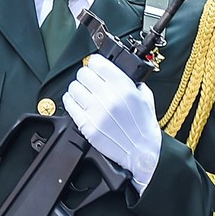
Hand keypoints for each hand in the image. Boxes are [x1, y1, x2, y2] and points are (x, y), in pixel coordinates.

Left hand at [65, 55, 162, 191]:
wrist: (141, 152)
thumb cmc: (143, 127)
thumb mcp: (145, 97)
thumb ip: (131, 82)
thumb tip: (116, 71)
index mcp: (124, 88)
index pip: (98, 63)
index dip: (96, 63)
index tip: (96, 66)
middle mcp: (109, 97)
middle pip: (83, 73)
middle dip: (87, 76)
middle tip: (91, 81)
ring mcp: (95, 111)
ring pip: (73, 87)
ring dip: (78, 88)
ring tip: (84, 93)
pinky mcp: (86, 125)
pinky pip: (69, 104)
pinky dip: (71, 101)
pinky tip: (79, 103)